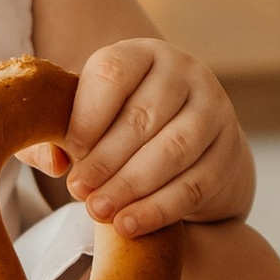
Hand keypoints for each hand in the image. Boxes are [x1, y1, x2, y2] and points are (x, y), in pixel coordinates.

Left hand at [34, 39, 254, 237]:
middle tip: (77, 191)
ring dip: (131, 186)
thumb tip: (54, 162)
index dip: (87, 114)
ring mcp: (215, 109)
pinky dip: (158, 209)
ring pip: (173, 151)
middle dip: (106, 159)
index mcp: (141, 53)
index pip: (113, 72)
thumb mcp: (83, 120)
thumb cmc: (119, 130)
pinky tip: (128, 225)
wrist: (189, 148)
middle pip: (144, 116)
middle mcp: (185, 72)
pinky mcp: (230, 151)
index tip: (68, 152)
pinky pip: (195, 184)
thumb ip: (50, 136)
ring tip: (98, 211)